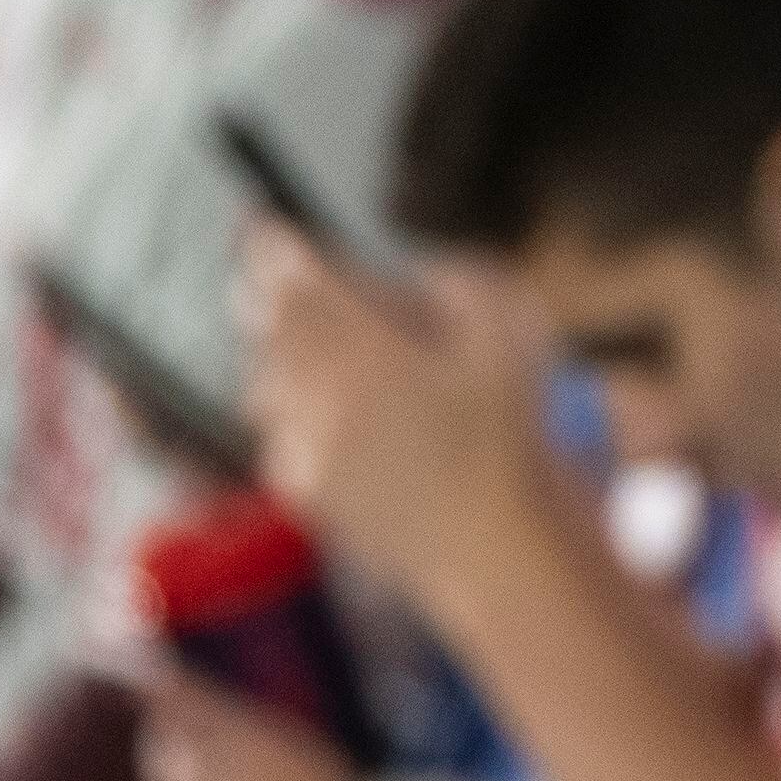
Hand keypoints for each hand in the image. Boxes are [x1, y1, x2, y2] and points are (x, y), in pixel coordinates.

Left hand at [240, 230, 557, 614]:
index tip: (264, 230)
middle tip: (263, 280)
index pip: (303, 286)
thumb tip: (428, 277)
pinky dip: (287, 424)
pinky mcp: (315, 501)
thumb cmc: (517, 443)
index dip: (279, 253)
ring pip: (267, 392)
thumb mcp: (517, 334)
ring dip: (273, 362)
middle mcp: (322, 399)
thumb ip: (464, 286)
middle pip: (276, 337)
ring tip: (281, 348)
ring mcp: (311, 454)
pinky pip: (280, 448)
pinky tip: (308, 422)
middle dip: (270, 303)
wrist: (500, 550)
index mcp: (366, 351)